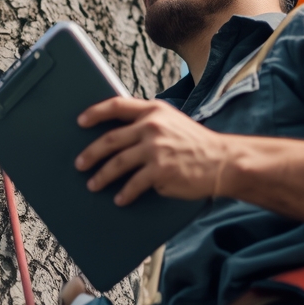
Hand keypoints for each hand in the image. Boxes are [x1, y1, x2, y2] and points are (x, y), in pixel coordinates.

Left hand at [74, 97, 236, 204]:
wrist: (223, 161)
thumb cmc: (196, 143)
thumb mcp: (173, 121)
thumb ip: (149, 122)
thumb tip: (119, 134)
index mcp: (154, 110)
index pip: (117, 105)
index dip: (96, 112)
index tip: (80, 121)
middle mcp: (152, 127)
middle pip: (110, 139)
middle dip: (91, 153)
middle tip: (80, 164)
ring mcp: (156, 149)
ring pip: (117, 163)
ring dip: (102, 176)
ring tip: (93, 184)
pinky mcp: (160, 171)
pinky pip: (134, 184)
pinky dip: (124, 193)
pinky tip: (119, 199)